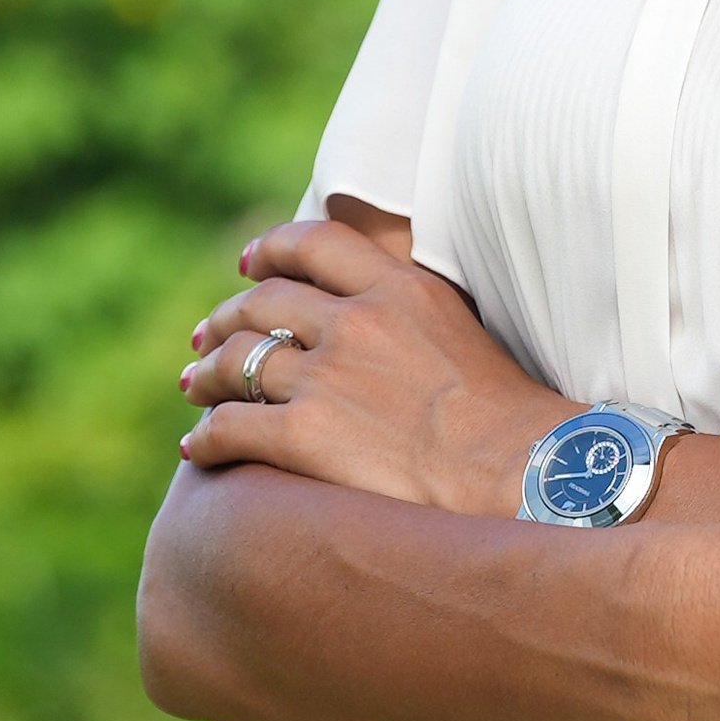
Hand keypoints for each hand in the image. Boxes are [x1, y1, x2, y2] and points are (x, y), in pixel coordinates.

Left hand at [178, 218, 572, 513]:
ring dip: (208, 375)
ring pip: (237, 360)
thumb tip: (385, 315)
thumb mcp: (466, 331)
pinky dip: (205, 436)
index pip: (316, 243)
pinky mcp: (304, 437)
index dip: (272, 248)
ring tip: (196, 388)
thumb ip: (416, 312)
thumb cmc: (511, 421)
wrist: (523, 477)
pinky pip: (229, 426)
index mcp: (401, 289)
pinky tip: (198, 448)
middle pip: (263, 302)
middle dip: (225, 317)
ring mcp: (327, 378)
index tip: (250, 263)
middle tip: (204, 337)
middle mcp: (357, 322)